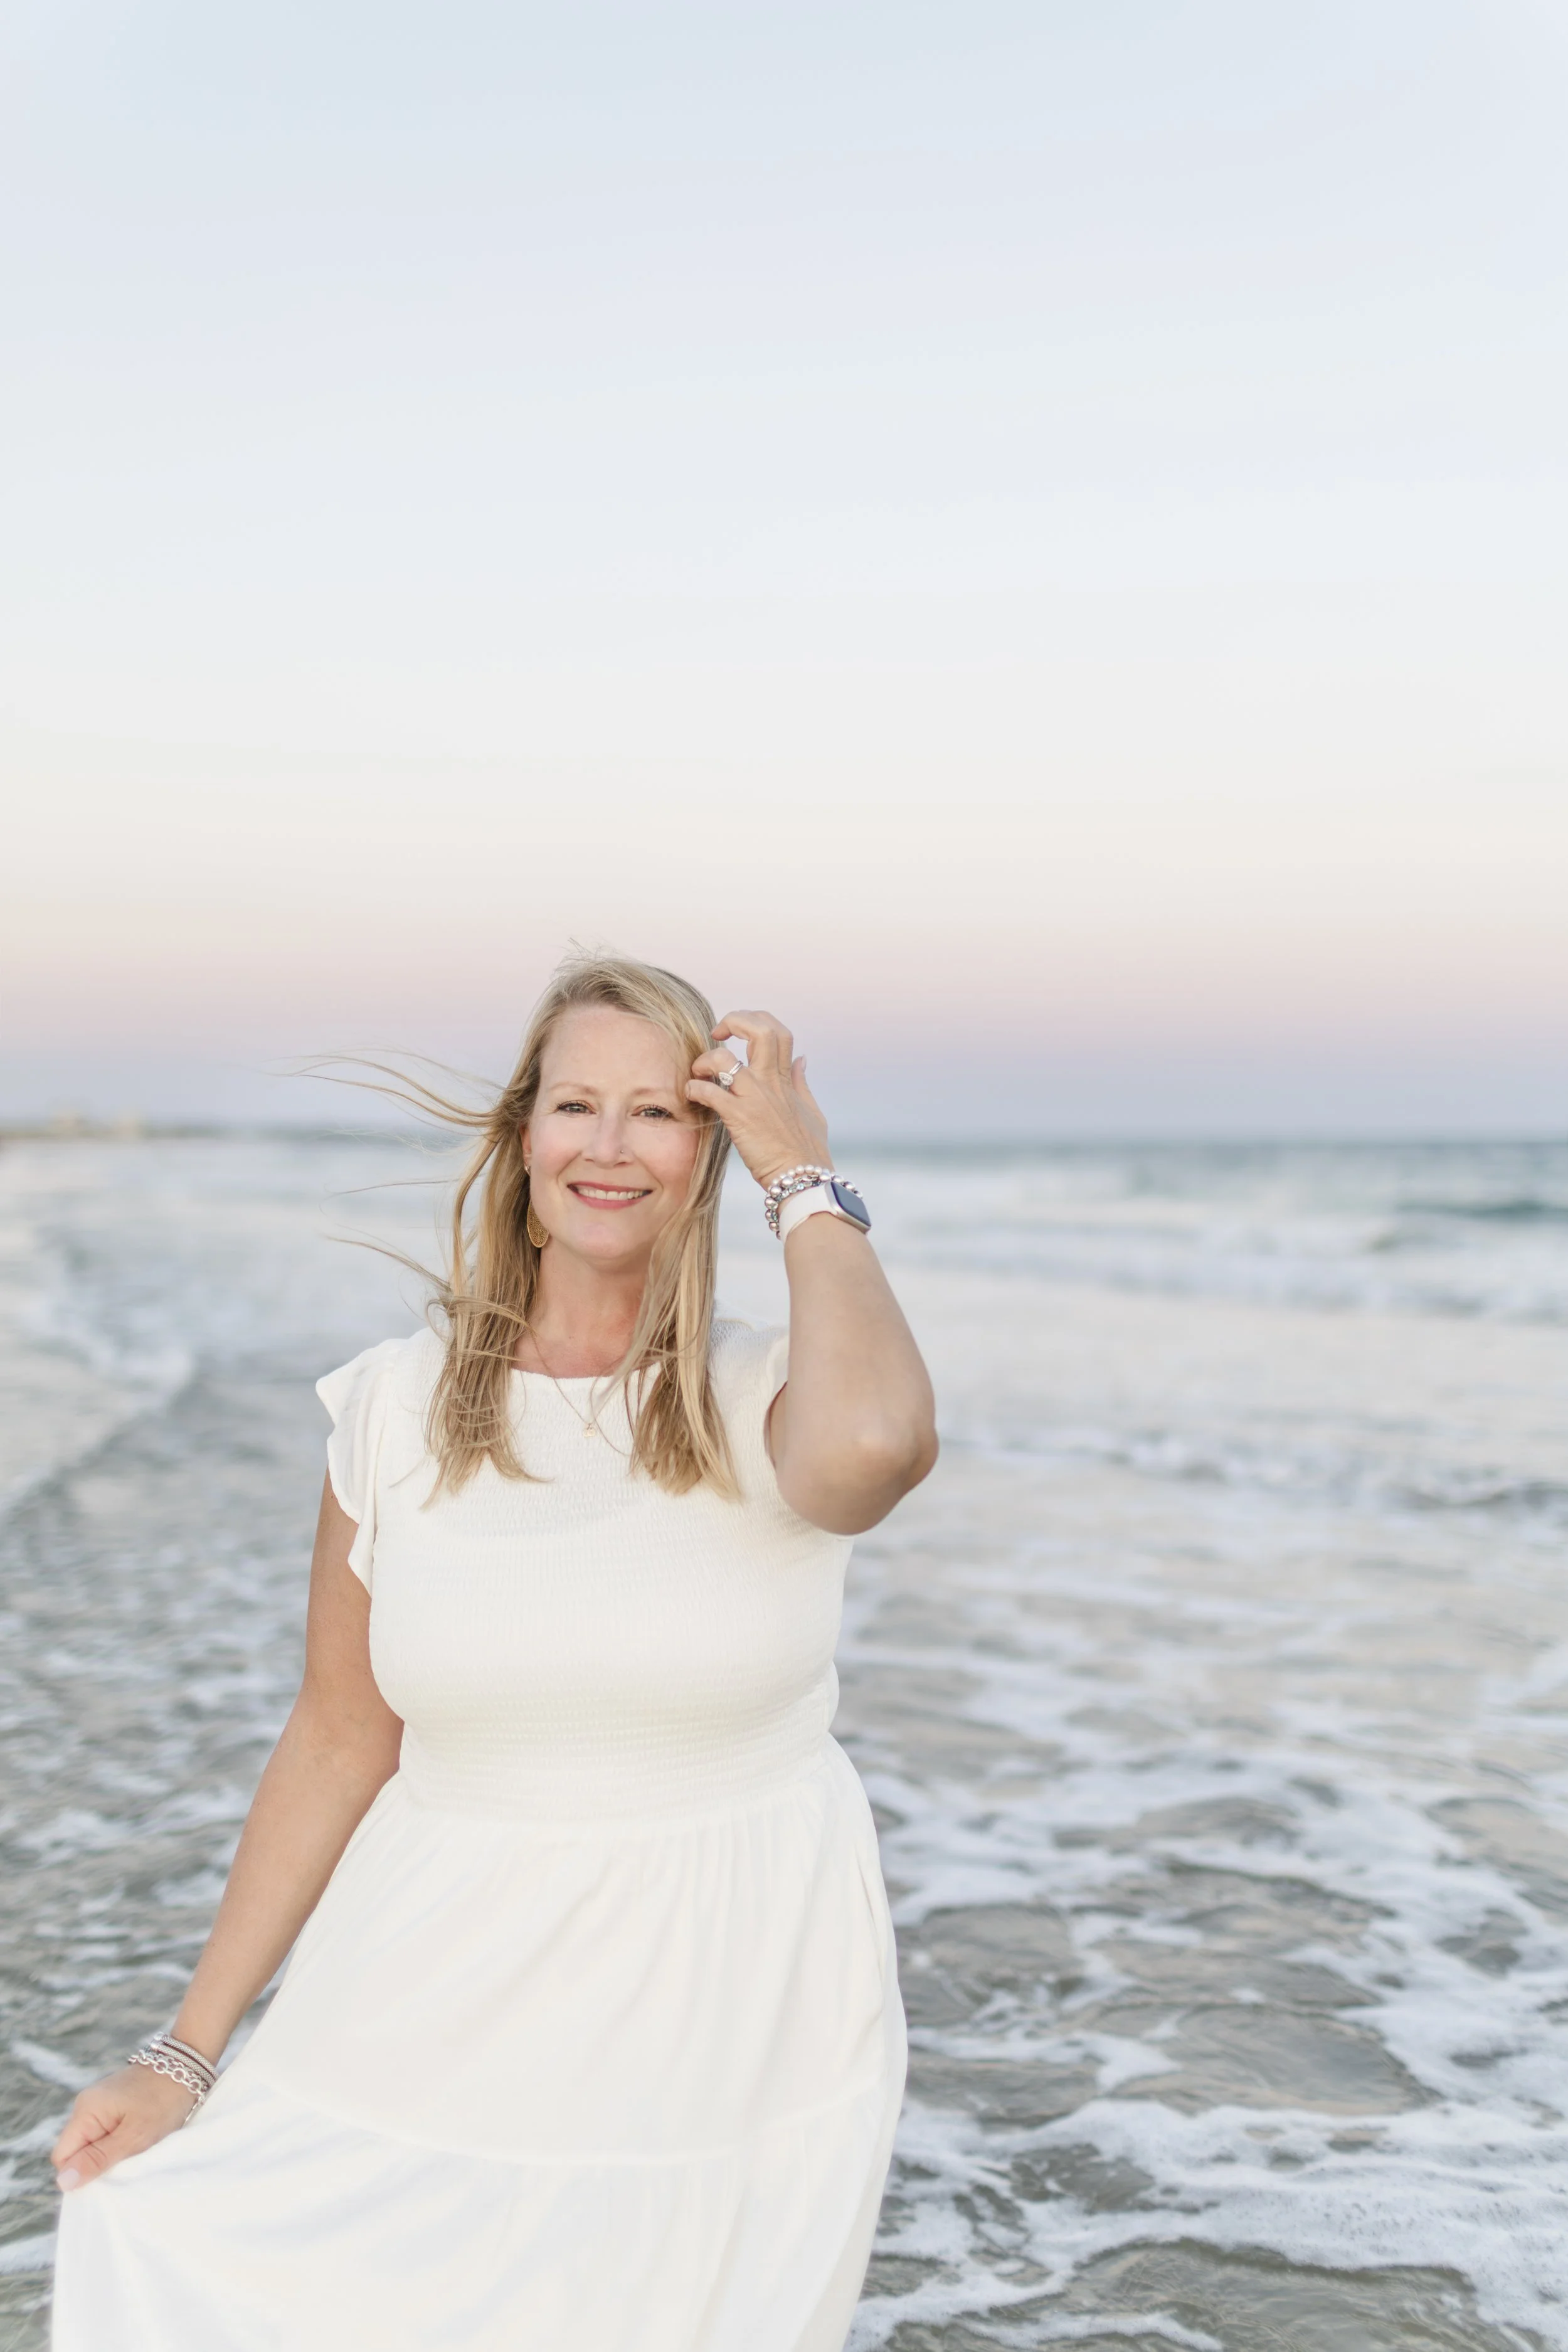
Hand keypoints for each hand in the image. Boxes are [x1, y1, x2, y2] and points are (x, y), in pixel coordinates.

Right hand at [52, 2065, 196, 2190]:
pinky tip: (137, 2136)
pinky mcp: (112, 2103)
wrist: (188, 2066)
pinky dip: (118, 2139)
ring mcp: (99, 2102)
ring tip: (135, 2146)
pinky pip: (104, 2131)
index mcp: (85, 2110)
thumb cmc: (163, 2102)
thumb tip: (63, 2182)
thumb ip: (97, 2159)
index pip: (62, 2157)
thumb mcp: (133, 2137)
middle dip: (97, 2161)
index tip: (111, 2169)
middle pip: (75, 2150)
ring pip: (91, 2142)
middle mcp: (86, 2104)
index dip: (81, 2171)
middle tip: (127, 2159)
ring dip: (109, 2151)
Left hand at [687, 1011, 830, 1189]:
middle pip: (758, 1030)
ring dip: (704, 1060)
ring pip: (723, 1058)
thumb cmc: (808, 1150)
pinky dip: (694, 1089)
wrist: (803, 1178)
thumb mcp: (811, 1110)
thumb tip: (802, 1059)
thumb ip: (800, 1082)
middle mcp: (770, 1081)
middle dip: (733, 1021)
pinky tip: (692, 1095)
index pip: (777, 1031)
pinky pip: (709, 1092)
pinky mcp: (739, 1117)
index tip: (738, 1031)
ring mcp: (754, 1097)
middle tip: (717, 1034)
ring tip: (698, 1073)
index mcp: (785, 1078)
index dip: (756, 1020)